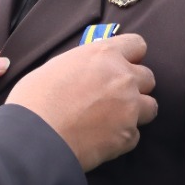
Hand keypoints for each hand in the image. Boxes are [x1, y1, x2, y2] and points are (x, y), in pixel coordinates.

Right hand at [6, 34, 157, 171]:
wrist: (34, 137)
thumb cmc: (34, 100)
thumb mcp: (55, 67)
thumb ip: (82, 65)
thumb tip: (86, 72)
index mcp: (103, 55)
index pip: (137, 45)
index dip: (130, 55)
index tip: (122, 65)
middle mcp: (123, 77)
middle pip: (148, 78)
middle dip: (135, 86)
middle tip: (113, 96)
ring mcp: (129, 107)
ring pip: (150, 107)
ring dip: (136, 112)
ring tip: (112, 120)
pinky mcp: (127, 136)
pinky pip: (134, 135)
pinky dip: (122, 138)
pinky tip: (101, 139)